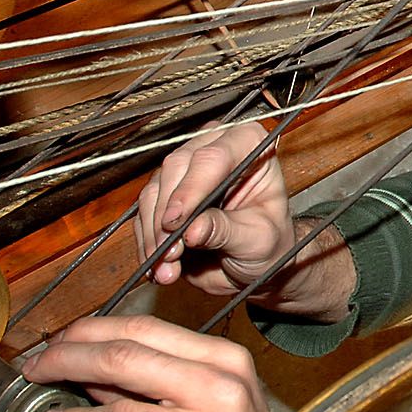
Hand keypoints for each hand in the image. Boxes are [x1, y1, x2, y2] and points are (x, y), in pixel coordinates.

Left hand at [21, 315, 273, 411]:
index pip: (144, 330)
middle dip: (68, 362)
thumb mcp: (213, 395)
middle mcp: (222, 389)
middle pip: (125, 362)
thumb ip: (158, 376)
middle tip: (36, 370)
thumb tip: (88, 362)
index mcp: (224, 359)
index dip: (90, 333)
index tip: (56, 344)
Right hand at [136, 122, 291, 294]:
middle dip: (167, 214)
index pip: (214, 157)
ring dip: (154, 233)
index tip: (177, 221)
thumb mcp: (258, 240)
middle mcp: (213, 149)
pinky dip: (146, 241)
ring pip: (155, 191)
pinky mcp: (163, 195)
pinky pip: (143, 213)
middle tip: (170, 251)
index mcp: (248, 145)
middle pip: (176, 168)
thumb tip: (193, 230)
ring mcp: (185, 171)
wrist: (255, 264)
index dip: (191, 188)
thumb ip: (226, 231)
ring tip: (166, 267)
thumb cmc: (268, 243)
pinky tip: (157, 265)